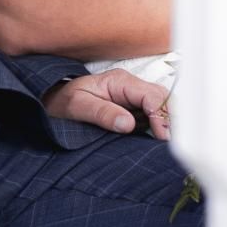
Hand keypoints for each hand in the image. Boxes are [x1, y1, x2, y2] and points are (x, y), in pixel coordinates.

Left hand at [43, 68, 171, 140]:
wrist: (55, 100)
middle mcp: (131, 87)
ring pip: (162, 107)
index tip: (163, 136)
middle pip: (163, 99)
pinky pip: (154, 116)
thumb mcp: (78, 106)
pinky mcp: (134, 110)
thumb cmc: (64, 101)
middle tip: (171, 143)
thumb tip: (128, 124)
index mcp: (120, 81)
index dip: (161, 114)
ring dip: (168, 124)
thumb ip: (102, 113)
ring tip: (169, 145)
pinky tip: (161, 141)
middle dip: (171, 119)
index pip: (151, 95)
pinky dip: (161, 127)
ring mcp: (134, 98)